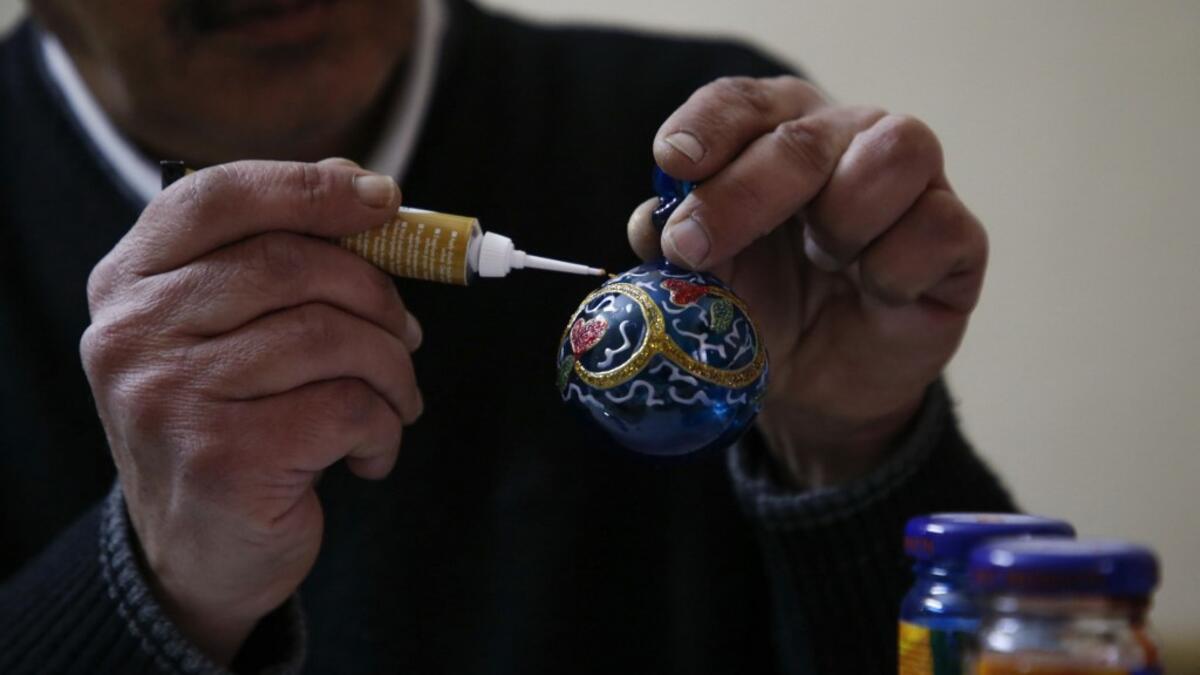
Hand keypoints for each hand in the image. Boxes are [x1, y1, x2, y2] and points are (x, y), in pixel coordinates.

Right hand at [81, 159, 423, 662]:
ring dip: (393, 369)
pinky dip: (385, 427)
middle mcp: (135, 333)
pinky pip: (349, 407)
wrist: (194, 557)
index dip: (313, 188)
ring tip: (398, 399)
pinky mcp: (224, 458)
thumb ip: (276, 258)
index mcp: (131, 283)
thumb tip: (363, 189)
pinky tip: (371, 452)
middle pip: (293, 264)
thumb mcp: (228, 334)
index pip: (222, 197)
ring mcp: (173, 396)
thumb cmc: (229, 426)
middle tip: (408, 332)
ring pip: (332, 336)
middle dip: (377, 294)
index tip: (384, 202)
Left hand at [628, 77, 986, 486]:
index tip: (673, 162)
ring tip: (825, 263)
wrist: (816, 391)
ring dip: (842, 222)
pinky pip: (938, 228)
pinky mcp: (959, 238)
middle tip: (695, 247)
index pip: (745, 103)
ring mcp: (914, 184)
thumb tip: (653, 222)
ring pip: (895, 153)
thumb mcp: (705, 282)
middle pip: (807, 135)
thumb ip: (673, 244)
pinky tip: (876, 293)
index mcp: (779, 133)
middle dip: (744, 193)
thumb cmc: (761, 313)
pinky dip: (895, 270)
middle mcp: (849, 140)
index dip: (710, 126)